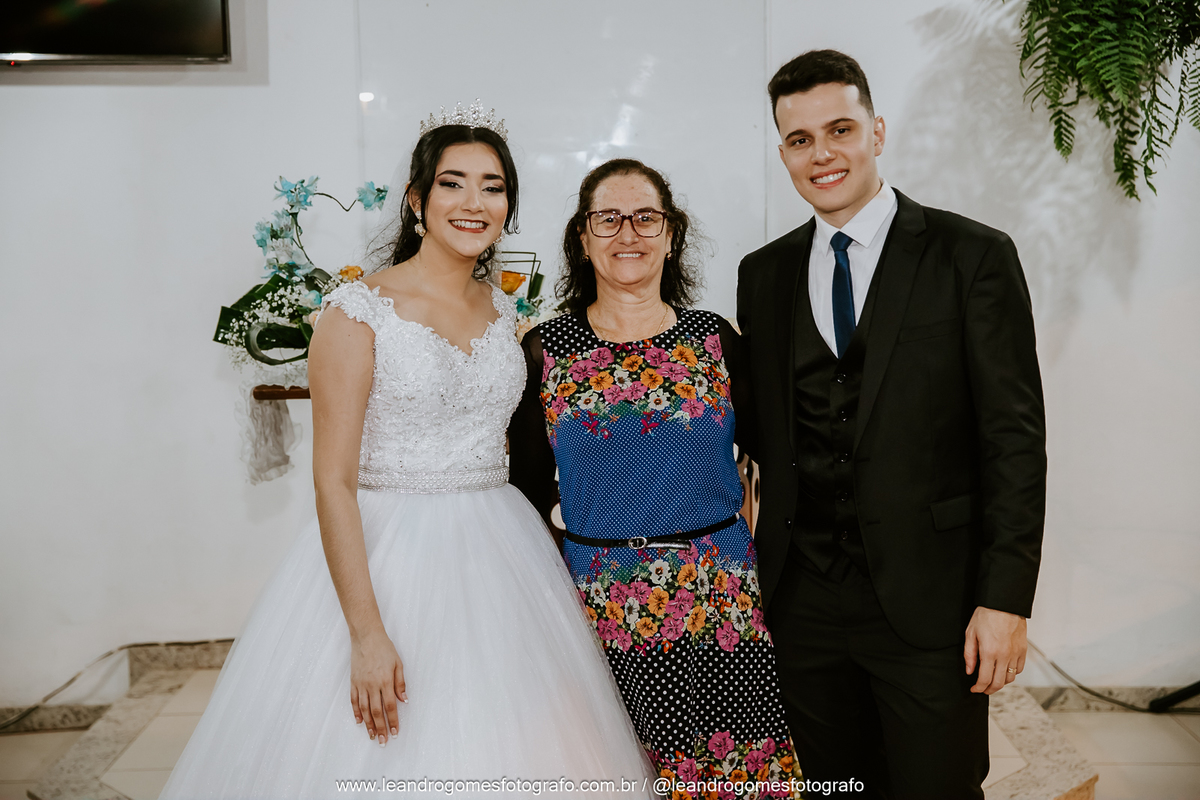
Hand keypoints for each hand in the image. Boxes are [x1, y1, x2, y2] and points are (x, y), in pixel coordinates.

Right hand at [349, 629, 406, 744]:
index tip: (395, 732)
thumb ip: (401, 683)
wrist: (366, 637)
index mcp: (386, 681)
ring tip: (373, 736)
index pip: (390, 706)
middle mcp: (373, 685)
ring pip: (365, 709)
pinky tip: (359, 722)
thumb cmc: (384, 648)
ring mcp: (361, 684)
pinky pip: (354, 701)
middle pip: (377, 712)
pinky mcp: (353, 682)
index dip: (393, 721)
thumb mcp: (398, 663)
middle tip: (383, 741)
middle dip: (381, 728)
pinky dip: (356, 712)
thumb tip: (404, 700)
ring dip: (369, 725)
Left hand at [964, 606, 1026, 694]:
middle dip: (989, 690)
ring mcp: (1015, 654)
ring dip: (1001, 682)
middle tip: (983, 689)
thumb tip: (970, 670)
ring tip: (993, 680)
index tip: (974, 689)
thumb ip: (969, 654)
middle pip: (999, 683)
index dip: (978, 688)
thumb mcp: (971, 633)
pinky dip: (1012, 673)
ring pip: (1010, 678)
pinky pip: (1019, 669)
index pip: (985, 679)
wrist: (1003, 604)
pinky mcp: (1023, 650)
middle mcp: (1004, 656)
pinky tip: (1004, 670)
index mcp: (989, 652)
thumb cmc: (986, 615)